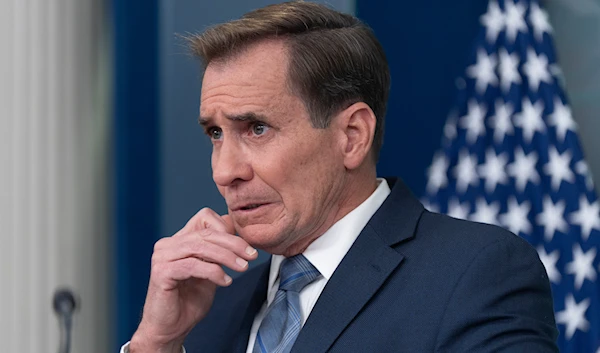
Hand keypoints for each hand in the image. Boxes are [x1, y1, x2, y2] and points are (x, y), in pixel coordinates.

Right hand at [129, 208, 257, 352]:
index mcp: (179, 240)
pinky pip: (193, 265)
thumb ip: (219, 252)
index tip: (246, 246)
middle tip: (251, 255)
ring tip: (242, 268)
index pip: (205, 218)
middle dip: (234, 243)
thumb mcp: (210, 270)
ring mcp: (162, 256)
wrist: (170, 328)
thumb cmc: (188, 301)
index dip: (227, 228)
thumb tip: (236, 231)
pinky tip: (225, 281)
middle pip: (207, 233)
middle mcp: (168, 244)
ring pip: (201, 246)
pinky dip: (213, 272)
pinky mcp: (161, 272)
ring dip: (227, 256)